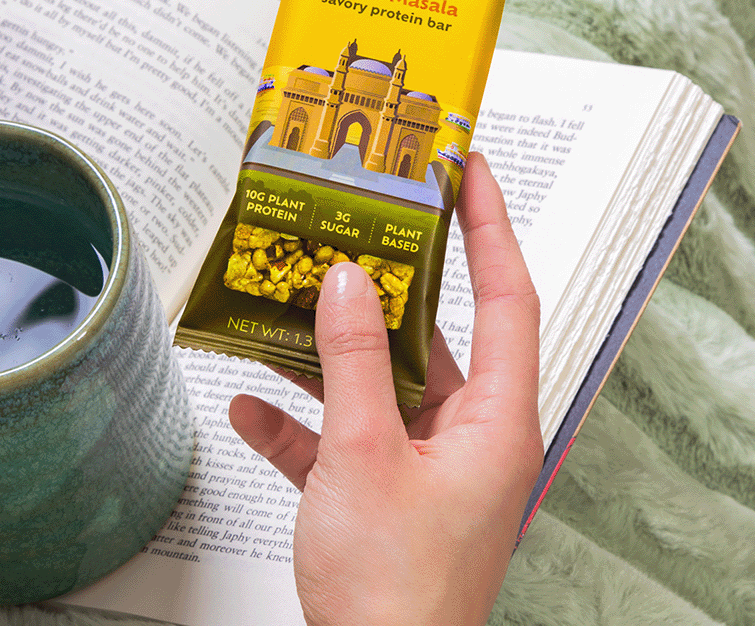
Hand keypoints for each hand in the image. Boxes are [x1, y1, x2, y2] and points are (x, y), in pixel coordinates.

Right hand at [229, 152, 542, 625]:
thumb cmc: (395, 598)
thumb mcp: (364, 457)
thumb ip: (354, 362)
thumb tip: (348, 283)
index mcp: (496, 421)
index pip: (506, 296)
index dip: (491, 225)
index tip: (471, 171)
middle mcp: (469, 436)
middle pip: (431, 338)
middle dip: (386, 288)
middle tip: (357, 229)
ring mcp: (427, 466)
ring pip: (379, 385)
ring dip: (329, 355)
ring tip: (283, 308)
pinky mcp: (384, 495)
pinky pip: (343, 438)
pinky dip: (300, 422)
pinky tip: (248, 407)